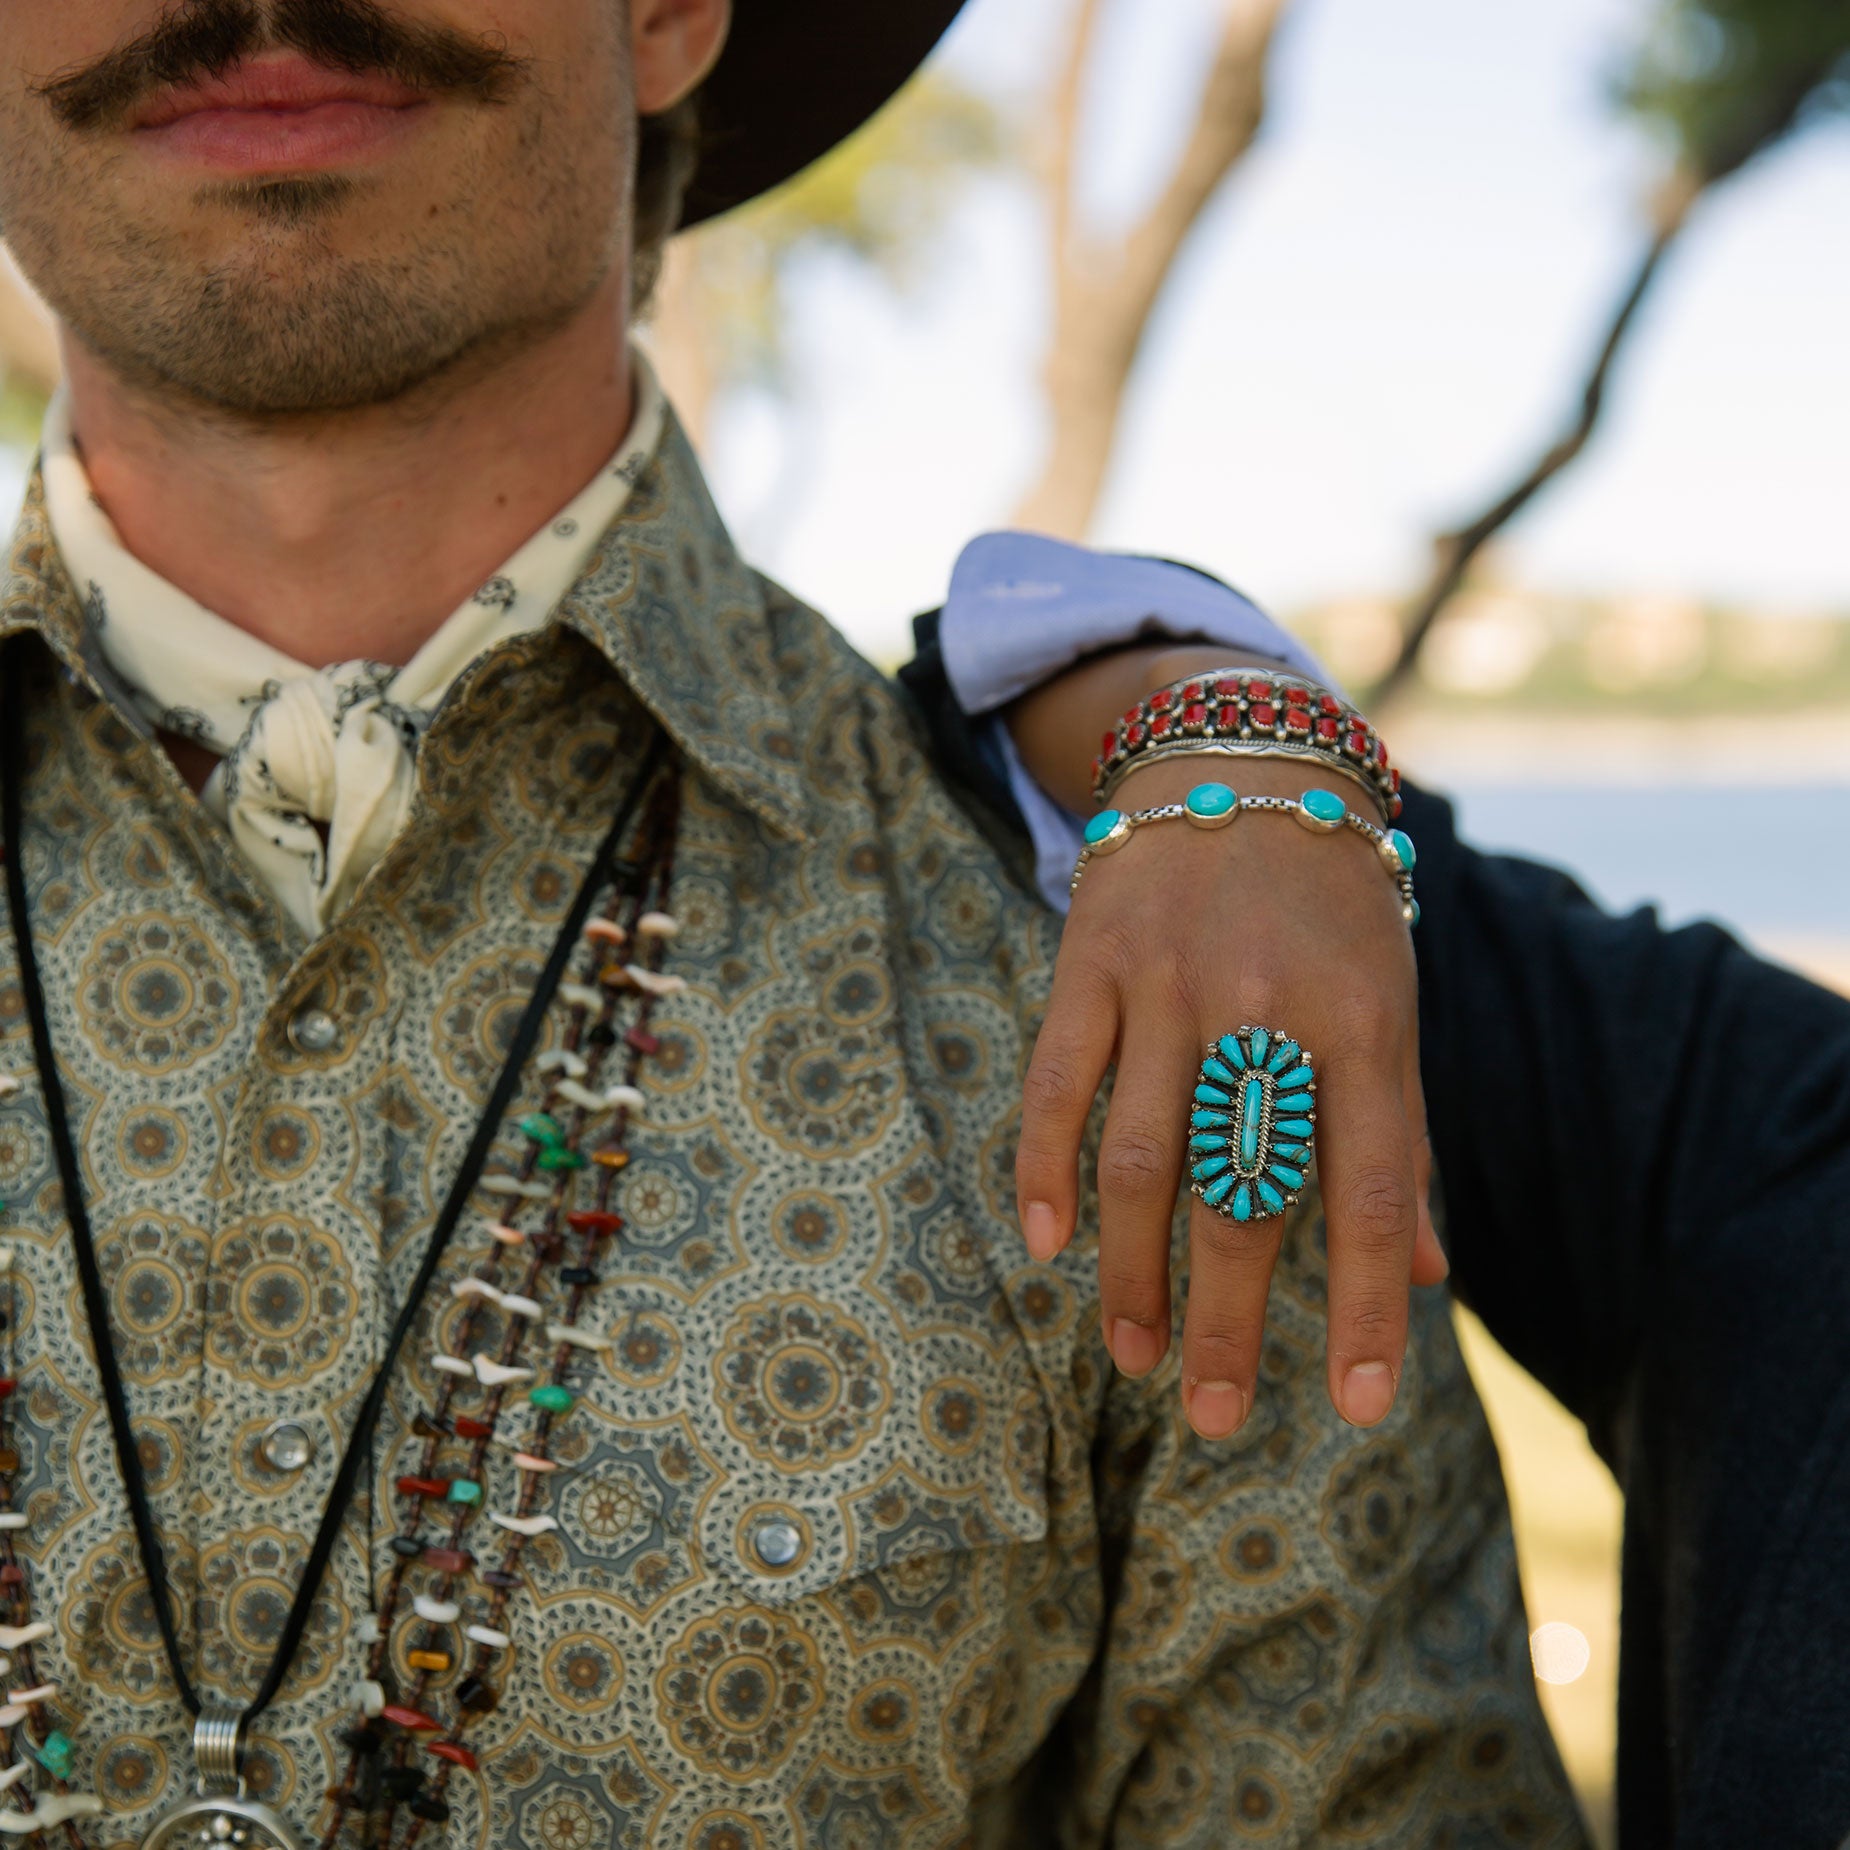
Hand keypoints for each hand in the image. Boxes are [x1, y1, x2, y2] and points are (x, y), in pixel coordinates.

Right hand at [1013, 744, 1445, 1439]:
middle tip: (1212, 1417)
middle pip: (1245, 1193)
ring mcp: (1175, 982)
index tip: (1358, 1407)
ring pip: (1146, 1156)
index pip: (1374, 1190)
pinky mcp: (1095, 959)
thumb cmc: (1331, 905)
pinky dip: (1043, 1165)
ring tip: (1131, 1356)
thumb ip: (1401, 1135)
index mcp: (1367, 1023)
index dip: (1368, 1305)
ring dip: (1133, 1271)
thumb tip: (1430, 1274)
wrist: (1242, 757)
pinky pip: (1059, 1080)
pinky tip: (1044, 1243)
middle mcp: (1272, 1008)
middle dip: (1228, 1320)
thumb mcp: (1389, 1003)